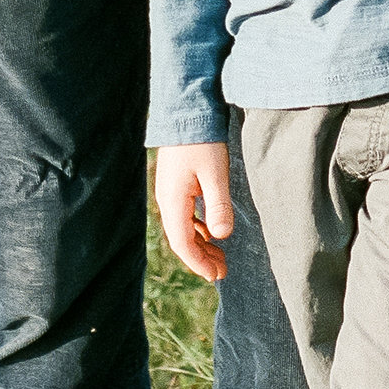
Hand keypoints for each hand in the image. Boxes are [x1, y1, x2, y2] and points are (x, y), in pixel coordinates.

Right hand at [155, 143, 233, 282]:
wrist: (186, 111)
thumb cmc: (202, 141)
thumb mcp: (215, 173)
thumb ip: (218, 205)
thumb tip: (221, 237)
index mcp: (173, 201)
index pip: (182, 243)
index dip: (198, 263)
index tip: (215, 276)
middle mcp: (167, 200)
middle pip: (181, 239)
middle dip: (201, 258)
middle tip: (222, 272)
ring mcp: (170, 192)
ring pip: (183, 228)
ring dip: (200, 245)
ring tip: (219, 257)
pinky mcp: (176, 184)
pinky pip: (185, 216)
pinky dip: (198, 229)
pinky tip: (211, 233)